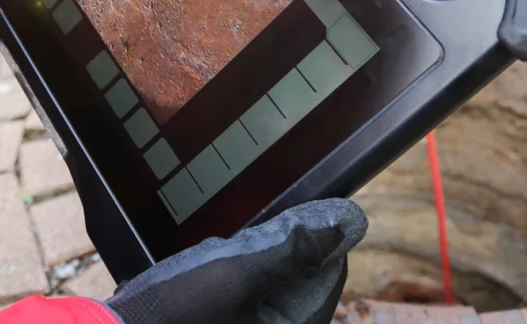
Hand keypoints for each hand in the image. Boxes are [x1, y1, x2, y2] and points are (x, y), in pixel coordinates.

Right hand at [104, 199, 366, 323]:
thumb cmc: (181, 312)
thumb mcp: (238, 272)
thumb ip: (293, 250)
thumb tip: (345, 225)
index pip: (326, 284)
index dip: (318, 245)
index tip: (305, 214)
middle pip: (298, 289)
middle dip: (281, 256)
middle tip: (258, 228)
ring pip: (271, 294)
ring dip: (258, 266)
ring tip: (231, 248)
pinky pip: (246, 303)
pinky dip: (235, 282)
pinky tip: (212, 268)